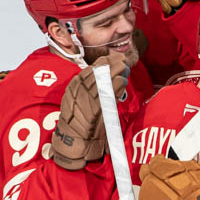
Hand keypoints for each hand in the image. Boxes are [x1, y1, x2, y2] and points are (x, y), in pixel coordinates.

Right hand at [50, 52, 128, 169]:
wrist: (74, 141)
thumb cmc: (80, 121)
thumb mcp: (81, 100)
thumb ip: (92, 88)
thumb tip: (107, 74)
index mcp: (73, 88)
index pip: (89, 70)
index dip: (103, 62)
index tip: (113, 57)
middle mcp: (77, 92)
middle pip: (97, 73)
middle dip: (111, 65)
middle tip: (123, 61)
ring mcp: (85, 101)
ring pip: (103, 82)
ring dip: (116, 74)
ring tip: (125, 70)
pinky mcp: (93, 110)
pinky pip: (107, 95)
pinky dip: (116, 87)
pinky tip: (122, 82)